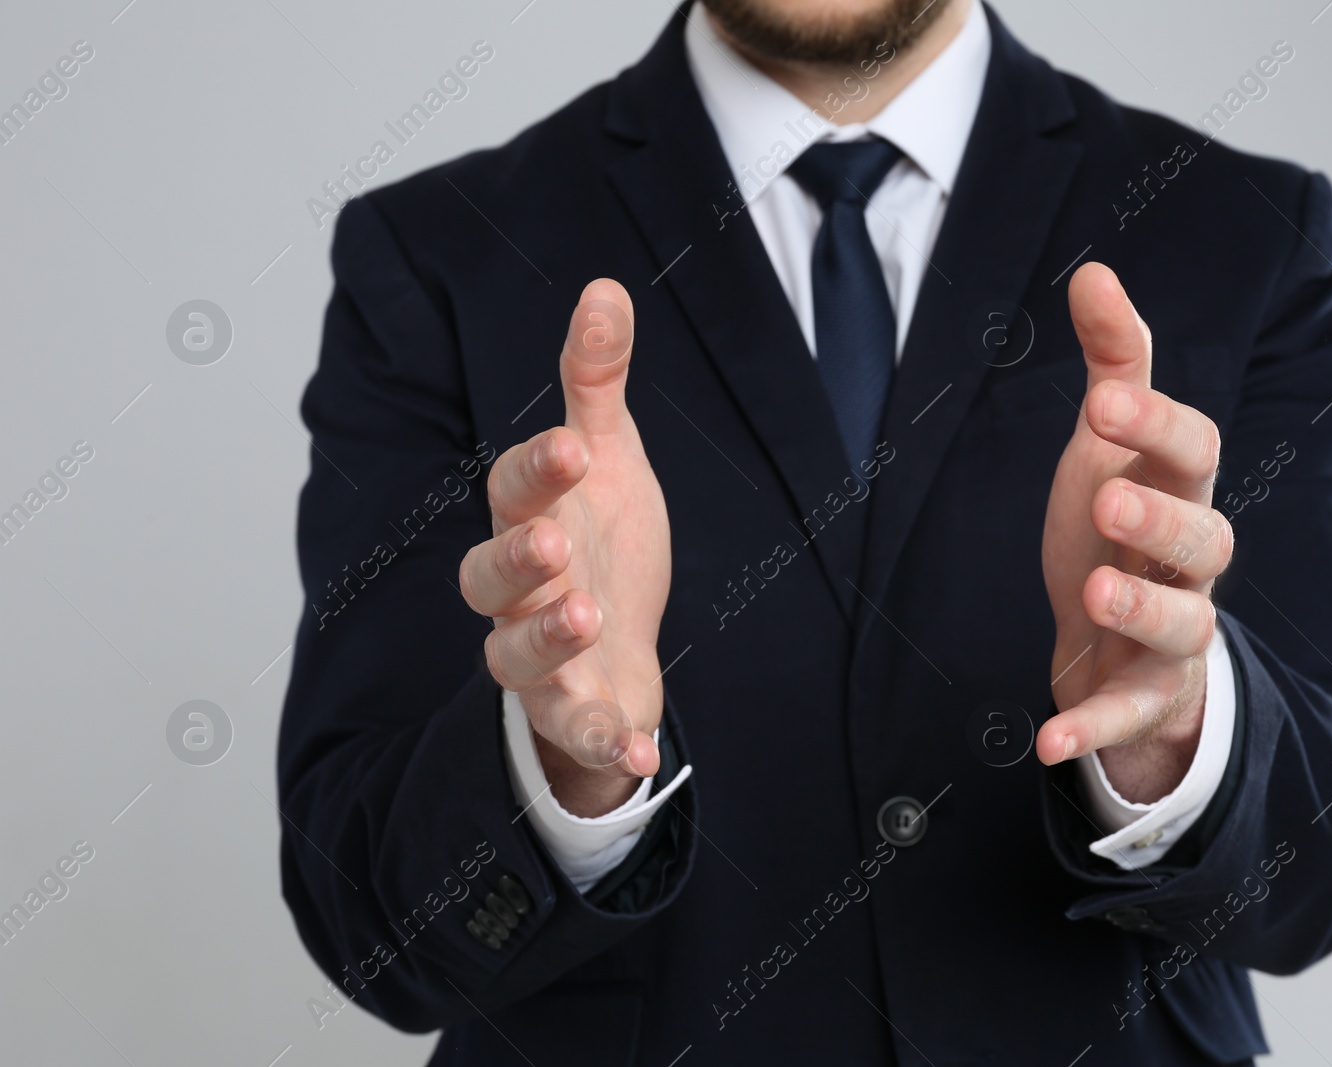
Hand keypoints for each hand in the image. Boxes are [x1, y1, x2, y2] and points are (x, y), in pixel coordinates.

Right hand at [458, 279, 670, 816]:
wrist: (617, 644)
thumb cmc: (601, 544)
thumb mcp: (608, 458)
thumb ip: (596, 383)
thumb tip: (605, 288)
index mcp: (530, 520)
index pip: (515, 490)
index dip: (537, 471)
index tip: (572, 445)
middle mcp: (519, 591)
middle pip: (489, 577)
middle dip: (516, 560)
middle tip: (551, 544)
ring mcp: (538, 658)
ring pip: (516, 655)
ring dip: (546, 638)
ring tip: (587, 616)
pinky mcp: (569, 713)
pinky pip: (575, 731)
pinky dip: (601, 740)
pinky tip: (641, 749)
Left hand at [1036, 264, 1232, 802]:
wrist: (1114, 639)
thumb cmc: (1117, 528)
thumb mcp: (1110, 445)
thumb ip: (1115, 363)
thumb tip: (1093, 271)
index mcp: (1179, 491)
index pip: (1193, 451)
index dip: (1155, 426)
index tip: (1099, 400)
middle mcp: (1190, 563)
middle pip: (1208, 538)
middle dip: (1162, 519)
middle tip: (1106, 501)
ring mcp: (1175, 634)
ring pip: (1186, 626)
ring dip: (1142, 611)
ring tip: (1093, 595)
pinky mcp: (1145, 696)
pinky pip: (1127, 714)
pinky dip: (1091, 727)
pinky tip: (1043, 741)